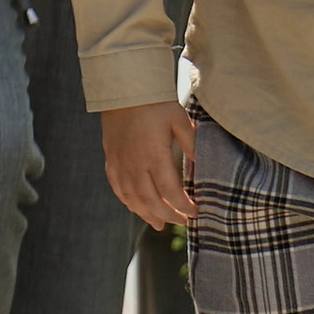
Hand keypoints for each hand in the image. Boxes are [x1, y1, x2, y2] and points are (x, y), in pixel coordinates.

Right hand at [101, 100, 196, 230]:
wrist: (124, 89)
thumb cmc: (155, 103)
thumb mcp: (179, 119)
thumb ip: (191, 144)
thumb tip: (202, 166)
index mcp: (154, 155)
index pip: (171, 192)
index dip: (183, 206)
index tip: (195, 212)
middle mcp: (135, 165)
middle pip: (152, 202)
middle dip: (169, 215)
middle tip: (182, 222)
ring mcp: (120, 165)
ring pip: (133, 200)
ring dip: (147, 215)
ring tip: (160, 224)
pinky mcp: (111, 161)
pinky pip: (118, 189)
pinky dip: (129, 202)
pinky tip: (137, 207)